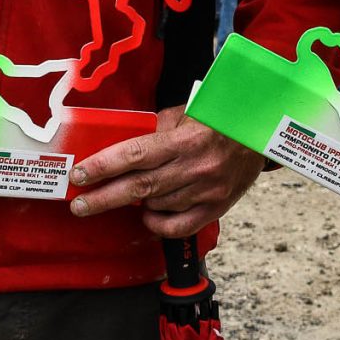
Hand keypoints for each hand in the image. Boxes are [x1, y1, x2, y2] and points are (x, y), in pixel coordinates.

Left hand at [69, 106, 262, 238]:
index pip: (135, 155)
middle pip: (139, 187)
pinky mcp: (215, 207)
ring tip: (121, 196)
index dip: (103, 166)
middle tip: (79, 205)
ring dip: (134, 203)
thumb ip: (155, 129)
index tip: (79, 175)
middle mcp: (195, 167)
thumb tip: (121, 145)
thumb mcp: (186, 112)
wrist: (260, 134)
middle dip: (103, 197)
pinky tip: (148, 215)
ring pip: (157, 206)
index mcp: (185, 139)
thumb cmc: (218, 119)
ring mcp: (206, 191)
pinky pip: (178, 226)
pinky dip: (157, 224)